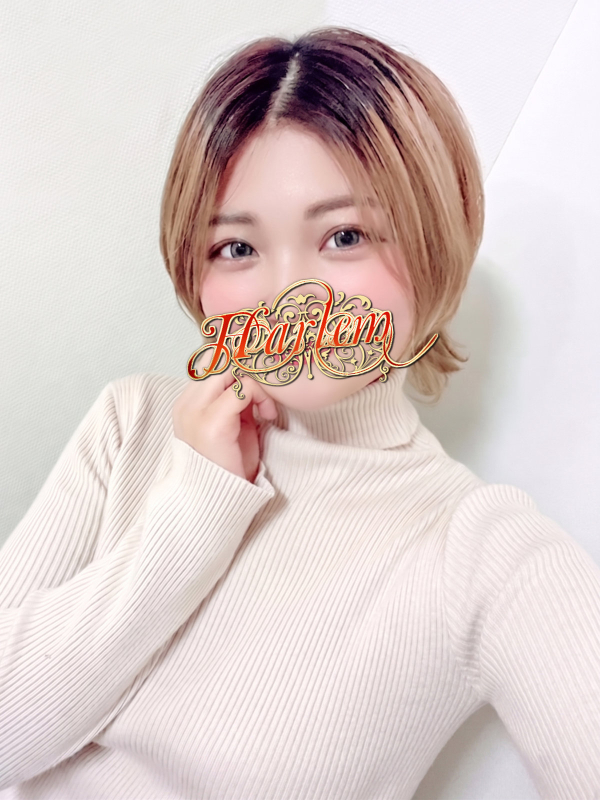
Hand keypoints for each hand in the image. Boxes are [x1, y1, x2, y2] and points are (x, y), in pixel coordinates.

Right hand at [172, 353, 276, 483]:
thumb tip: (255, 375)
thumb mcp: (232, 424)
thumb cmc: (229, 464)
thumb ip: (237, 399)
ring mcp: (195, 412)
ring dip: (255, 384)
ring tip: (265, 409)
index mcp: (187, 402)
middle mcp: (186, 403)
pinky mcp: (212, 423)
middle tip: (264, 396)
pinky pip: (241, 389)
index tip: (260, 390)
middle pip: (220, 360)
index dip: (241, 368)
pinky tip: (267, 416)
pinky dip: (260, 396)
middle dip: (248, 372)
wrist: (217, 501)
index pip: (212, 362)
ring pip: (229, 370)